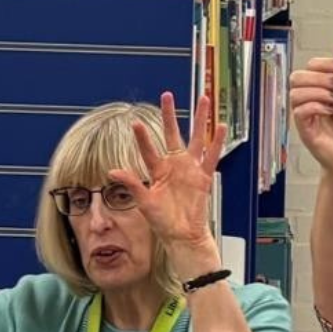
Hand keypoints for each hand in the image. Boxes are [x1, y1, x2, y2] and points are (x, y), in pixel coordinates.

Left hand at [109, 92, 225, 249]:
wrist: (182, 235)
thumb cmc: (162, 221)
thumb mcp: (144, 202)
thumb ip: (132, 184)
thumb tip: (113, 171)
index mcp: (158, 171)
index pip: (149, 149)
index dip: (142, 137)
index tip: (136, 124)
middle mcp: (175, 165)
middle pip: (173, 133)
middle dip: (170, 115)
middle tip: (167, 95)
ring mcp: (190, 169)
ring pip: (197, 138)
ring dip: (200, 119)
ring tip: (204, 99)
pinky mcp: (203, 177)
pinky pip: (211, 156)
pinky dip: (216, 142)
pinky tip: (219, 127)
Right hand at [290, 58, 332, 175]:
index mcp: (316, 90)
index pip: (310, 67)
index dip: (325, 63)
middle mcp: (306, 101)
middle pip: (297, 77)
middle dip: (321, 76)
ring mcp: (303, 115)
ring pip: (296, 93)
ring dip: (319, 91)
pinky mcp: (303, 129)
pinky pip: (299, 112)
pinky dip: (316, 107)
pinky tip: (330, 111)